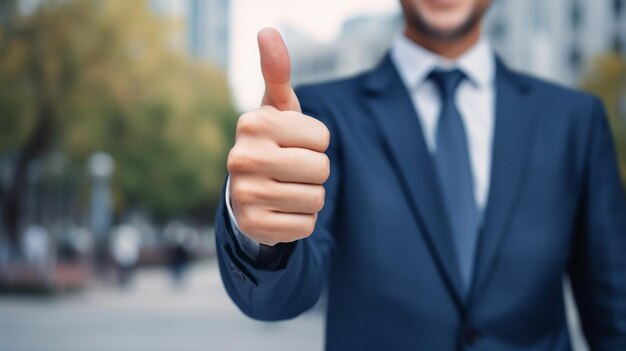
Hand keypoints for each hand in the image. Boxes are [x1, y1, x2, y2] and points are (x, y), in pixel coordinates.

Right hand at [227, 28, 330, 245]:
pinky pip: (306, 225)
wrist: (246, 193)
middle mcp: (242, 158)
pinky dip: (301, 220)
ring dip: (309, 196)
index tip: (293, 144)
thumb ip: (277, 72)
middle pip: (321, 168)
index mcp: (253, 124)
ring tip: (286, 189)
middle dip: (315, 171)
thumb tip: (267, 30)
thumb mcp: (277, 109)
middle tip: (291, 170)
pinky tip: (281, 211)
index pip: (322, 138)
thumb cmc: (272, 144)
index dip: (316, 143)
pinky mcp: (255, 226)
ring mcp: (246, 195)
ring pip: (316, 199)